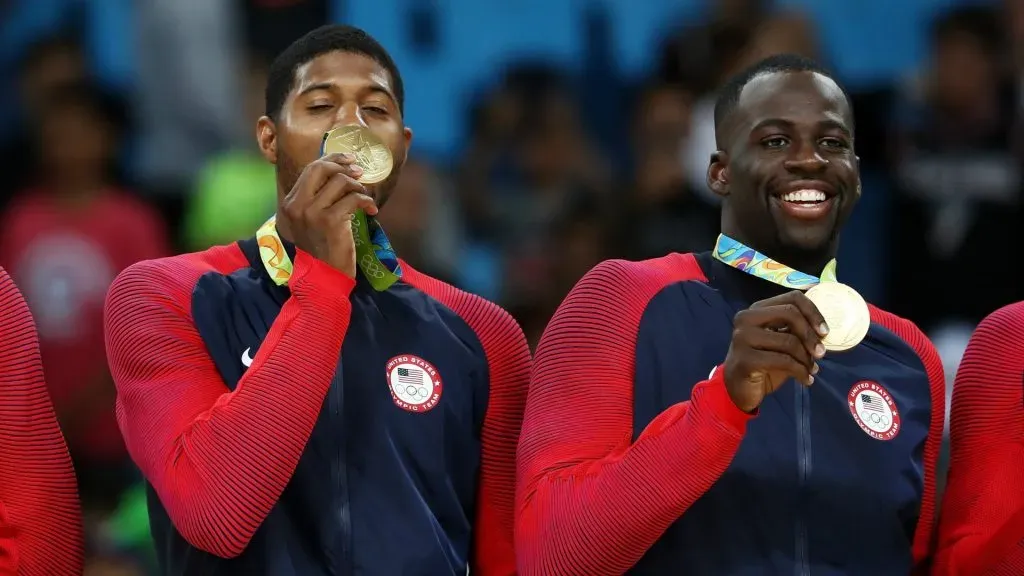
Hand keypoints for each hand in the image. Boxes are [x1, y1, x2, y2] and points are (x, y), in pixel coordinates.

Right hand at [280, 153, 377, 277]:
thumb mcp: (311, 220)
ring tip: (364, 198)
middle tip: (359, 172)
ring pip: (340, 182)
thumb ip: (317, 198)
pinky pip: (353, 198)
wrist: (324, 276)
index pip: (310, 170)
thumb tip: (340, 171)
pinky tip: (372, 210)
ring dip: (358, 187)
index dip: (332, 160)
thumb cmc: (322, 248)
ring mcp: (312, 213)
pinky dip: (367, 202)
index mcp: (290, 203)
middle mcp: (297, 205)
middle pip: (321, 168)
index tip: (349, 159)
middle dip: (343, 165)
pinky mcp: (331, 221)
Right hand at [722, 290, 828, 411]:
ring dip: (807, 358)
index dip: (813, 312)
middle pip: (790, 313)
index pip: (792, 298)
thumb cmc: (763, 364)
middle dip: (811, 335)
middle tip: (821, 353)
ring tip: (811, 370)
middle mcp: (746, 319)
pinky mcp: (745, 359)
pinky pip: (784, 361)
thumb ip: (795, 331)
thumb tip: (823, 331)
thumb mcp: (780, 343)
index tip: (825, 331)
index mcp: (757, 310)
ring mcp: (743, 338)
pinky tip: (806, 379)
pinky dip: (801, 372)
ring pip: (789, 341)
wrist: (738, 389)